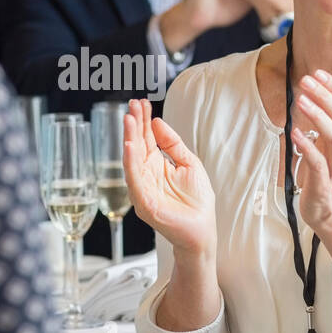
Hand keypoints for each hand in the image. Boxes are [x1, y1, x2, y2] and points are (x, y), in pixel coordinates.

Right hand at [122, 99, 216, 256]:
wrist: (202, 230)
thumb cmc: (197, 201)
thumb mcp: (189, 163)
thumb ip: (173, 144)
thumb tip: (158, 121)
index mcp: (156, 165)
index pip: (146, 138)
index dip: (143, 120)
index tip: (141, 102)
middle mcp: (146, 175)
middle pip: (137, 145)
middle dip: (134, 125)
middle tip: (132, 105)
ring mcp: (142, 188)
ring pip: (132, 159)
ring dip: (129, 139)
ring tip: (129, 119)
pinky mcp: (144, 202)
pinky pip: (134, 180)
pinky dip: (131, 163)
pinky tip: (130, 146)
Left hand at [289, 70, 331, 232]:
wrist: (331, 212)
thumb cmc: (327, 175)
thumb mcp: (331, 146)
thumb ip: (328, 124)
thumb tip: (315, 96)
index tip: (318, 74)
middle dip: (325, 96)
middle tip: (306, 81)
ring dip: (318, 116)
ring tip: (301, 101)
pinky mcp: (324, 184)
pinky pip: (318, 163)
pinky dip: (307, 146)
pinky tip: (294, 133)